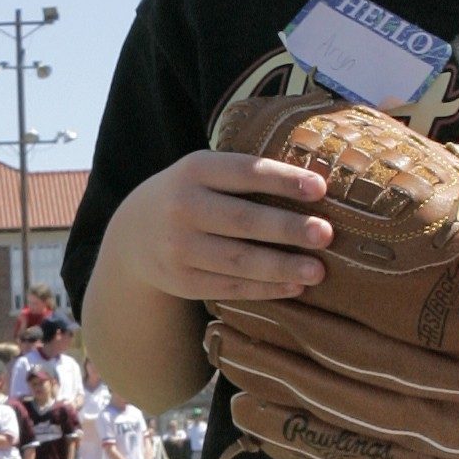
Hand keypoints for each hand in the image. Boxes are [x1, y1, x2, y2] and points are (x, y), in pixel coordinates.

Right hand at [102, 148, 332, 305]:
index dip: (283, 180)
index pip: (244, 172)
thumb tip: (316, 187)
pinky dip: (265, 288)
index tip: (321, 189)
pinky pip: (229, 287)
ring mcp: (178, 247)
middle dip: (287, 228)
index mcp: (193, 170)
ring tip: (319, 270)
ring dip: (282, 266)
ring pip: (238, 260)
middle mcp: (182, 207)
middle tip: (326, 234)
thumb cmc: (191, 196)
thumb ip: (245, 175)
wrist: (132, 234)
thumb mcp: (204, 173)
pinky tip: (294, 286)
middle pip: (243, 220)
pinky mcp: (181, 281)